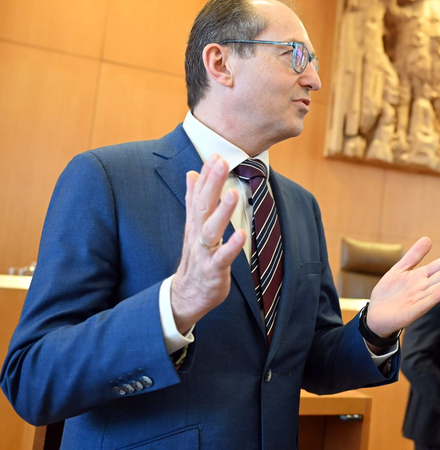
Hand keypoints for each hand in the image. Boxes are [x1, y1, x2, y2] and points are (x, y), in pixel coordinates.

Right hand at [171, 155, 245, 333]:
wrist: (186, 295)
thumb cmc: (195, 258)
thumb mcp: (193, 226)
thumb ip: (193, 200)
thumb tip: (192, 174)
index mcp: (195, 223)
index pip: (200, 194)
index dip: (208, 175)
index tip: (216, 154)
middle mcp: (197, 235)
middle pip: (203, 206)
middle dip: (212, 183)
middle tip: (221, 161)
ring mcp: (204, 252)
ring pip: (210, 230)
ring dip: (222, 211)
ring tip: (234, 193)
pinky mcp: (213, 270)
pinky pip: (222, 257)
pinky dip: (231, 247)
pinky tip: (242, 235)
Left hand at [366, 237, 439, 336]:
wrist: (374, 315)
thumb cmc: (388, 293)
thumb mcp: (399, 269)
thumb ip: (413, 256)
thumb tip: (428, 238)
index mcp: (420, 278)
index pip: (438, 266)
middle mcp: (423, 289)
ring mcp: (418, 301)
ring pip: (437, 289)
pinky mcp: (410, 313)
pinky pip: (423, 305)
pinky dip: (433, 299)